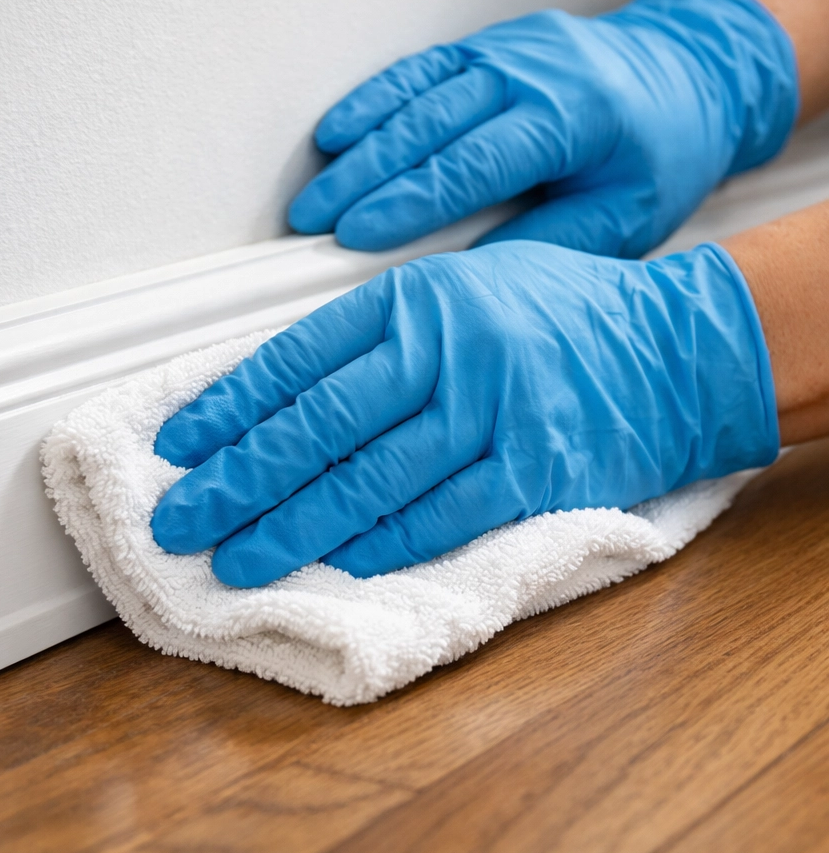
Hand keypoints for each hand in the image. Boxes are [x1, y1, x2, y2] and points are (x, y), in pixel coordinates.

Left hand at [150, 240, 778, 586]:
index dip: (228, 408)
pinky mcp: (535, 471)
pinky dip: (378, 544)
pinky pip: (439, 515)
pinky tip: (328, 563)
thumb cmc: (557, 316)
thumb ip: (380, 334)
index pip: (296, 359)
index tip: (177, 449)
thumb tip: (281, 395)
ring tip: (232, 559)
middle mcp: (446, 349)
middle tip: (177, 522)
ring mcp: (492, 411)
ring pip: (368, 480)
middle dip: (236, 481)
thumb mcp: (462, 289)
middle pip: (317, 426)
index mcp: (415, 298)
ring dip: (291, 527)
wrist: (675, 348)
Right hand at [289, 0, 796, 257]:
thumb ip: (546, 242)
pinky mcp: (487, 48)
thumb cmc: (661, 153)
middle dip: (363, 178)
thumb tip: (465, 273)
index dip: (407, 202)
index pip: (471, 164)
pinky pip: (419, 72)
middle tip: (314, 221)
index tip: (356, 235)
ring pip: (414, 98)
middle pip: (428, 127)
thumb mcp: (624, 216)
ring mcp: (505, 52)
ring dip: (357, 146)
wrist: (688, 76)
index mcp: (573, 116)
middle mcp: (531, 73)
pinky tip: (336, 132)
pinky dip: (373, 102)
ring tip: (313, 192)